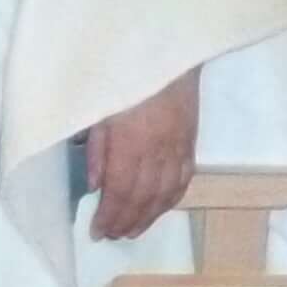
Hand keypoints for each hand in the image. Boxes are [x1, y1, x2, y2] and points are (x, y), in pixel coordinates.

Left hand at [83, 68, 203, 241]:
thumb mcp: (99, 107)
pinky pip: (184, 178)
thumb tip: (95, 186)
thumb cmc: (123, 73)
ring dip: (149, 217)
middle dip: (127, 222)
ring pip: (166, 193)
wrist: (167, 49)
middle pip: (144, 198)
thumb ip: (97, 148)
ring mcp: (178, 146)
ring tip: (133, 232)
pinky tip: (161, 208)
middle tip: (112, 236)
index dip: (110, 216)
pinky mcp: (191, 140)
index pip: (120, 190)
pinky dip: (172, 199)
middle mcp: (158, 150)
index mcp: (131, 141)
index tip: (97, 231)